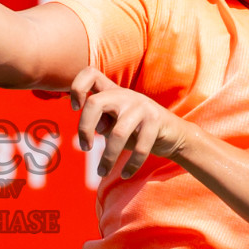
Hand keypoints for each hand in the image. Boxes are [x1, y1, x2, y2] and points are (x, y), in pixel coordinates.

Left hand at [69, 67, 187, 178]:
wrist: (173, 134)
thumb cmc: (135, 130)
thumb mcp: (114, 124)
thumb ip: (100, 123)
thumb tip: (91, 130)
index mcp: (112, 92)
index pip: (90, 74)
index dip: (77, 88)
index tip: (74, 108)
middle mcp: (125, 95)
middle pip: (95, 103)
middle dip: (84, 128)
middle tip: (85, 147)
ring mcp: (141, 106)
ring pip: (117, 133)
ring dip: (107, 157)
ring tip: (102, 172)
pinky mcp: (156, 121)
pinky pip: (139, 147)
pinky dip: (130, 165)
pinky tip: (124, 174)